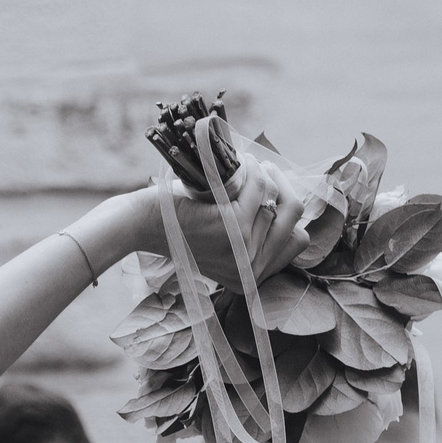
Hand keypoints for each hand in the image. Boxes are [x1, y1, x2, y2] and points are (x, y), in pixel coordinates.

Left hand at [130, 163, 309, 285]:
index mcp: (251, 279)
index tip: (272, 193)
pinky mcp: (234, 227)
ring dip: (269, 174)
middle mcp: (251, 271)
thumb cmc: (182, 226)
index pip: (298, 240)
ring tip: (251, 165)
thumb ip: (255, 235)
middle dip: (284, 187)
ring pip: (282, 200)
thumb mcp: (224, 240)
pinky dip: (255, 169)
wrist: (144, 224)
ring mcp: (244, 251)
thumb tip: (290, 204)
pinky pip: (262, 188)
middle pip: (295, 218)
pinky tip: (244, 162)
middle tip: (265, 171)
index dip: (287, 212)